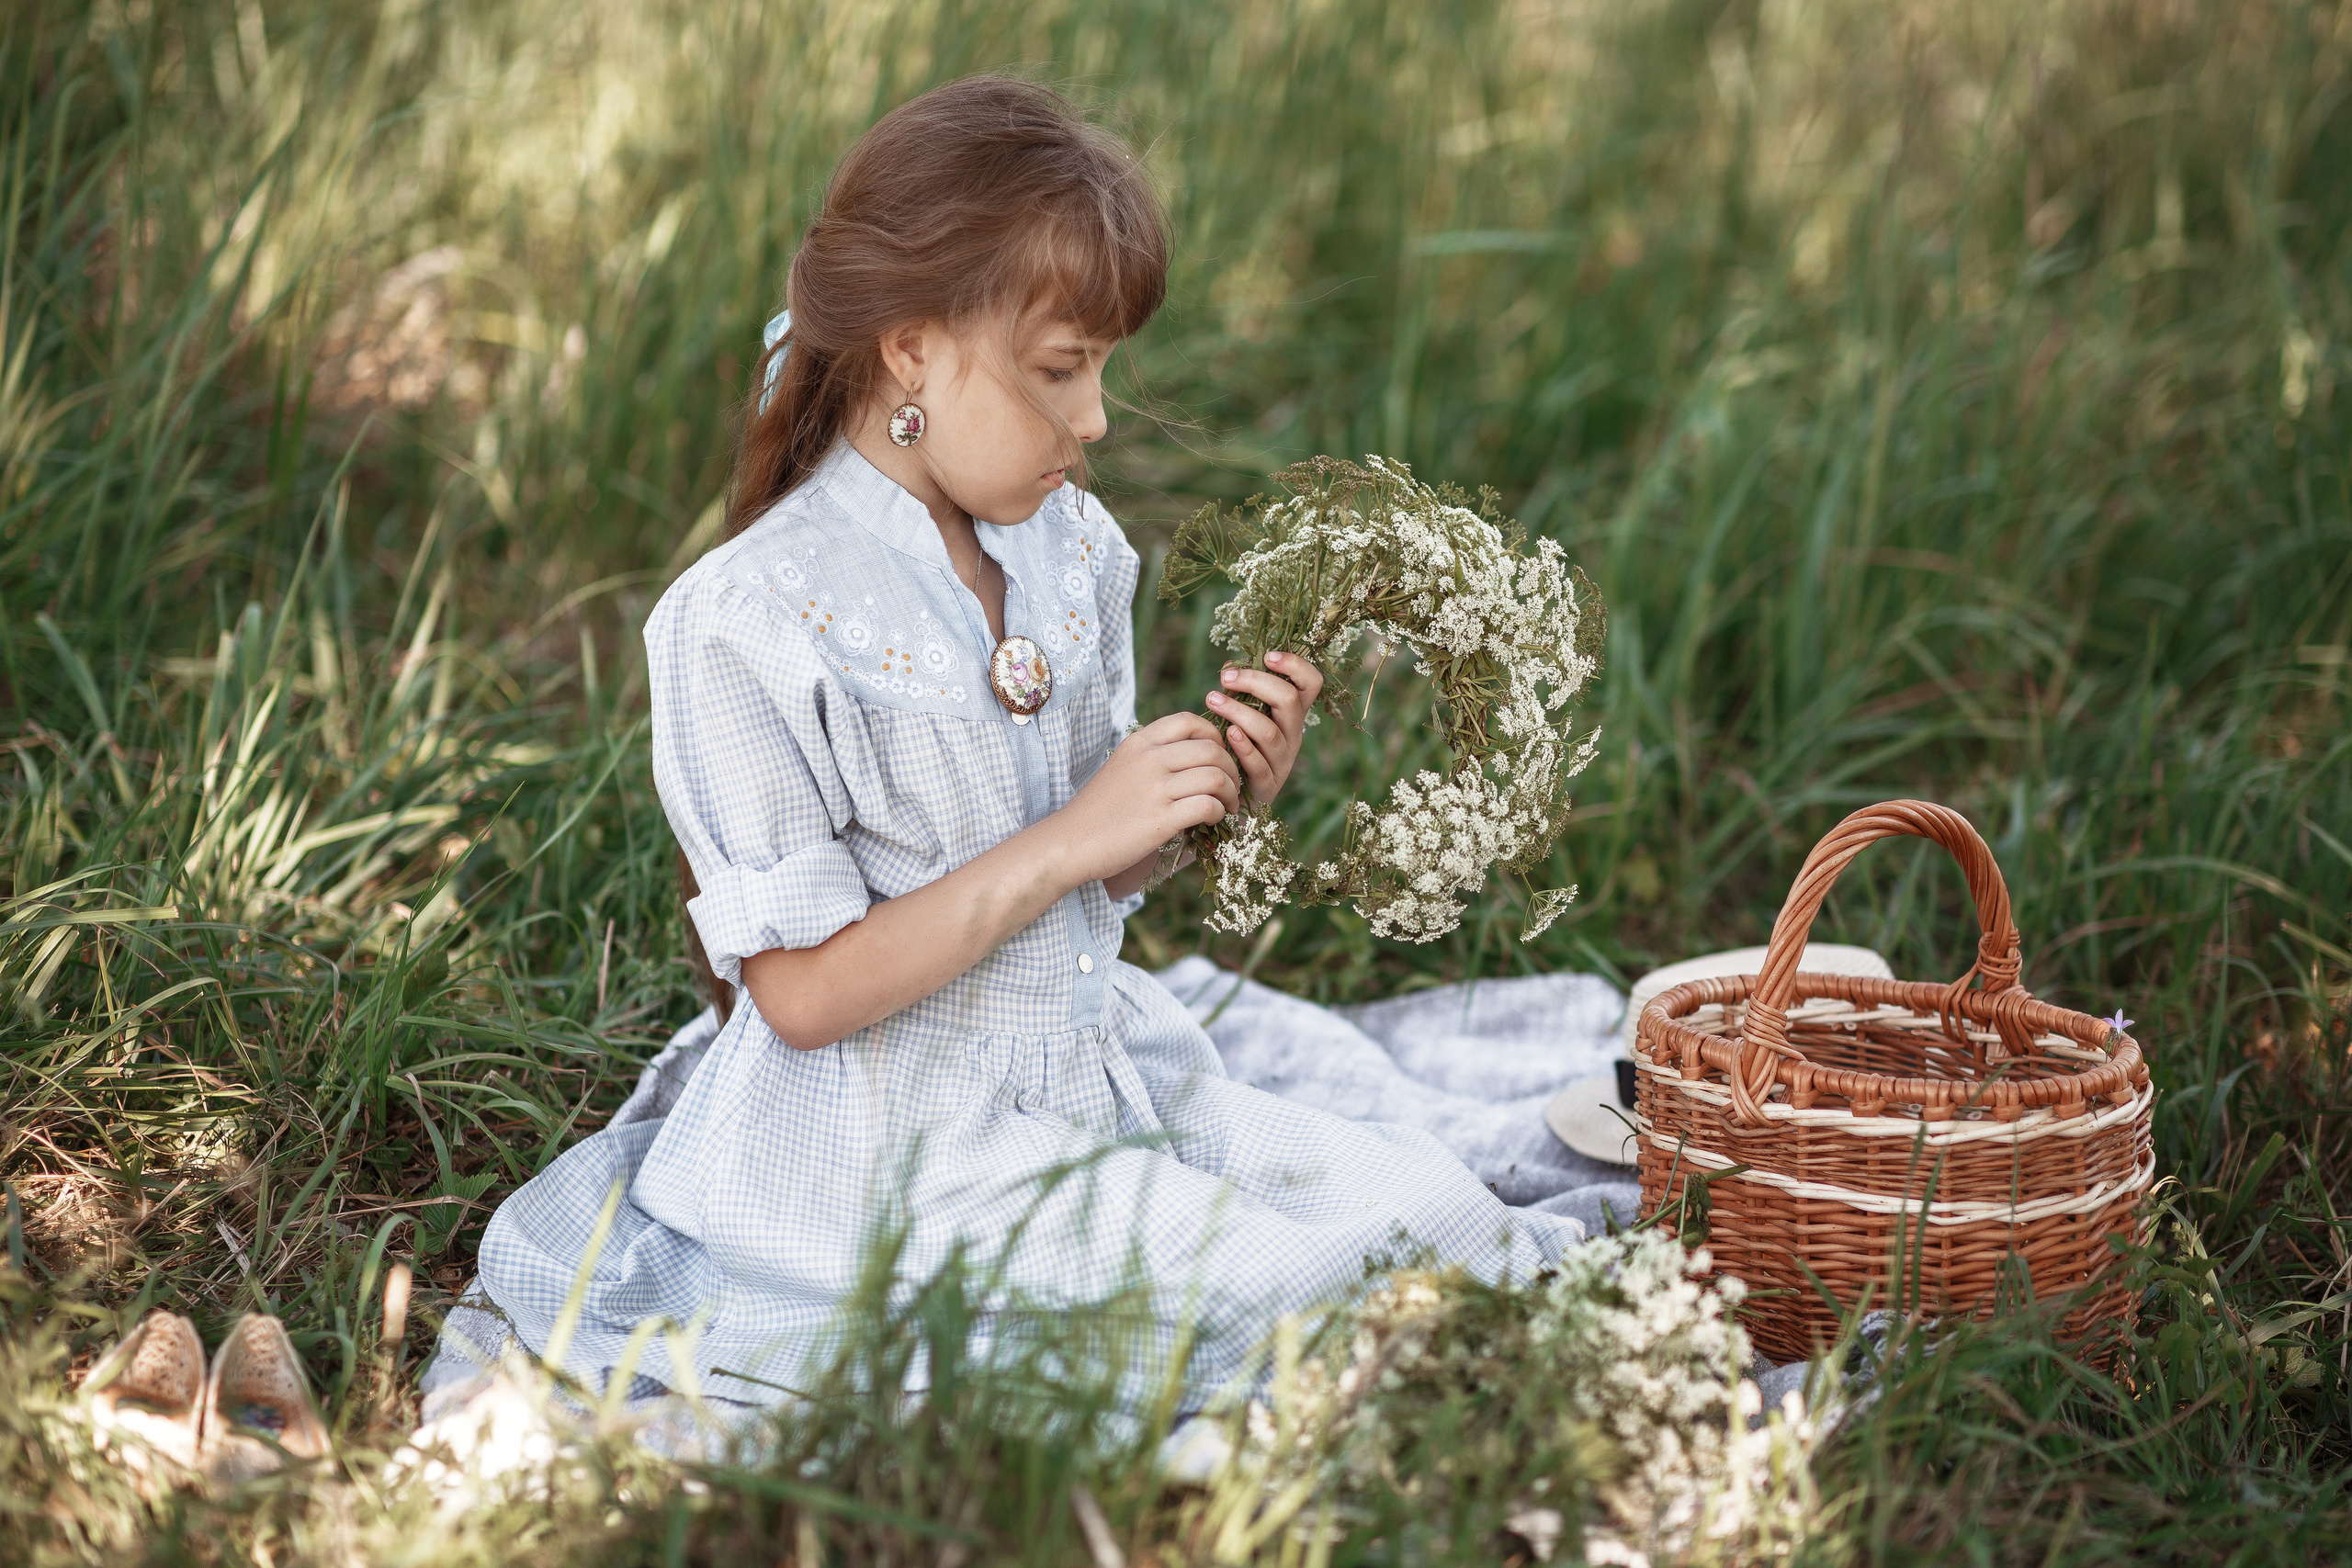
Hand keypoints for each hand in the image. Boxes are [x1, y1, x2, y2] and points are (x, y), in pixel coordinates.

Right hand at [1050, 712, 1241, 885]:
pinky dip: (1219, 813)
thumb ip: (1152, 756)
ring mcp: (1155, 788)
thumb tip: (1193, 753)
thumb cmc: (1098, 809)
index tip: (1218, 756)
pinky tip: (1213, 821)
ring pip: (1216, 776)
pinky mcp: (1161, 818)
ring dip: (1231, 793)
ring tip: (1228, 807)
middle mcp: (1149, 759)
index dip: (1214, 736)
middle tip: (1232, 788)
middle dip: (1231, 769)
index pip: (1190, 721)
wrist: (1070, 842)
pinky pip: (1208, 805)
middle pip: (1212, 749)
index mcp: (1140, 742)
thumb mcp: (1122, 767)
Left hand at [1206, 651, 1324, 803]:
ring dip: (1238, 711)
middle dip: (1256, 682)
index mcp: (1292, 713)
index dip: (1296, 665)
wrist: (1231, 794)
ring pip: (1269, 731)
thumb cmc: (1235, 744)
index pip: (1312, 683)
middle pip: (1289, 700)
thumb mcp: (1240, 713)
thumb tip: (1230, 666)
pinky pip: (1258, 763)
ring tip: (1212, 699)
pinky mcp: (1268, 783)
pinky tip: (1226, 733)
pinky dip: (1242, 746)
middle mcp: (1294, 734)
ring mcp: (1283, 760)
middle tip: (1225, 677)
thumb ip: (1240, 690)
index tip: (1268, 656)